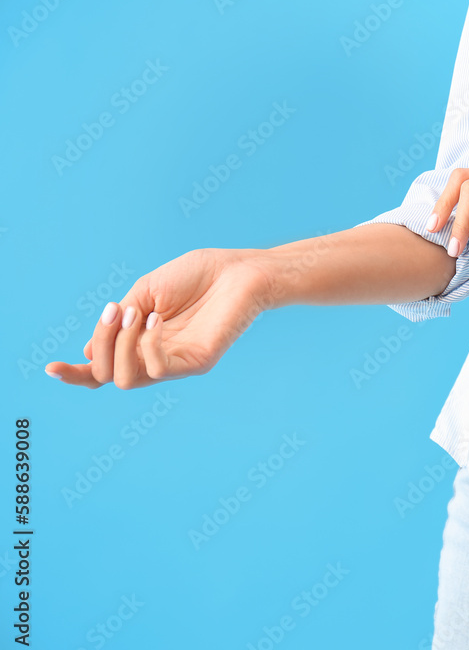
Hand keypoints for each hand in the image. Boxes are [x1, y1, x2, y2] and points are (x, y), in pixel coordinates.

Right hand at [45, 248, 269, 388]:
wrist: (237, 270)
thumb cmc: (196, 276)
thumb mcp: (145, 293)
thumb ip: (119, 321)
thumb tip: (89, 352)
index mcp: (141, 343)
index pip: (104, 371)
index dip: (75, 375)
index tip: (50, 368)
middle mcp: (157, 358)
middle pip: (108, 376)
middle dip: (101, 344)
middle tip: (116, 311)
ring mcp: (178, 363)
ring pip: (127, 379)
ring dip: (121, 344)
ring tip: (139, 312)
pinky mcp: (198, 363)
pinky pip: (158, 368)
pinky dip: (147, 345)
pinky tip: (158, 321)